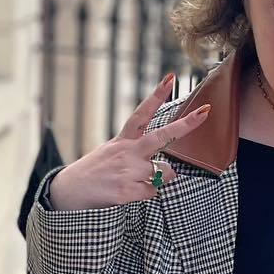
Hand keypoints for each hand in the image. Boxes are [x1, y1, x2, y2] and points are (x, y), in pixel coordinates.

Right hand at [47, 74, 209, 208]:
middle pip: (162, 136)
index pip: (141, 114)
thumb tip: (163, 165)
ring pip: (165, 172)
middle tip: (204, 113)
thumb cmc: (93, 172)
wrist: (68, 192)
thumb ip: (135, 153)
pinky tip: (130, 192)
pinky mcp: (126, 191)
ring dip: (160, 178)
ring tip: (138, 180)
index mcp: (123, 140)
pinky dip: (146, 194)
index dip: (156, 96)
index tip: (171, 79)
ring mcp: (127, 171)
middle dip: (185, 126)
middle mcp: (127, 152)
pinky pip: (152, 192)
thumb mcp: (110, 153)